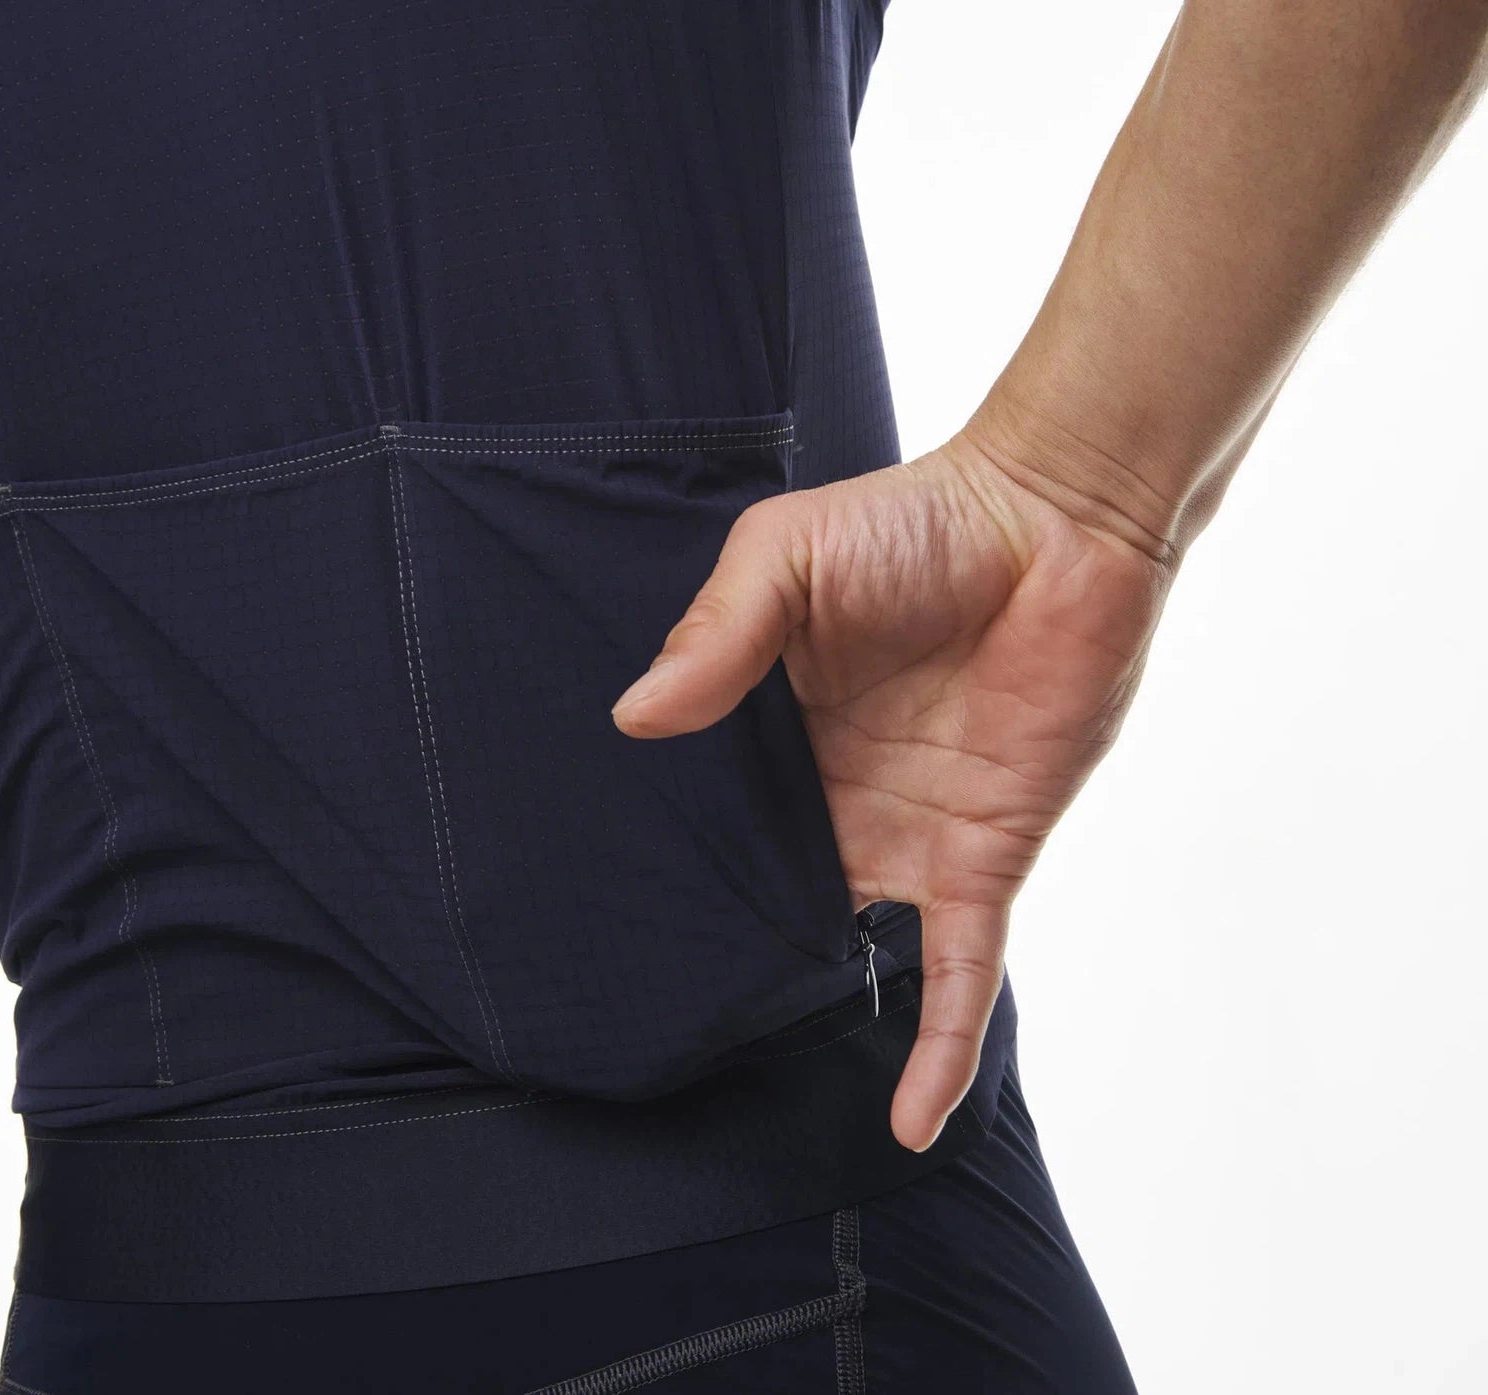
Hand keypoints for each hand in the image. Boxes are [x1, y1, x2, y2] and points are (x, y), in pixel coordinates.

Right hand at [611, 420, 1176, 1150]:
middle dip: (715, 950)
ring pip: (845, 944)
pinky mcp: (982, 858)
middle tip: (636, 1021)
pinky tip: (909, 1122)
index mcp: (772, 720)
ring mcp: (906, 832)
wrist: (1056, 522)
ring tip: (726, 1087)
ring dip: (802, 1008)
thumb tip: (634, 720)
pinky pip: (959, 971)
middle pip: (763, 889)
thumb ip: (719, 632)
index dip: (657, 858)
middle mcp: (832, 788)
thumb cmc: (917, 521)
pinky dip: (938, 1046)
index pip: (703, 808)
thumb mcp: (787, 555)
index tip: (586, 914)